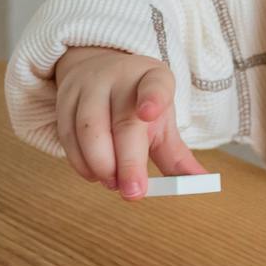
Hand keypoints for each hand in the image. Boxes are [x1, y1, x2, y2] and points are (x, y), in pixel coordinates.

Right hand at [50, 45, 209, 199]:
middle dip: (127, 162)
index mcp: (153, 78)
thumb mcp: (161, 122)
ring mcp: (89, 86)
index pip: (156, 85)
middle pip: (123, 121)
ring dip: (101, 165)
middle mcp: (120, 77)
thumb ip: (176, 155)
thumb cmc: (136, 104)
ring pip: (89, 129)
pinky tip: (94, 174)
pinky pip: (68, 135)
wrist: (99, 72)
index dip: (153, 99)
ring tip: (114, 183)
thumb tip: (201, 183)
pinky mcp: (64, 99)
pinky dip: (80, 162)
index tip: (150, 114)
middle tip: (133, 193)